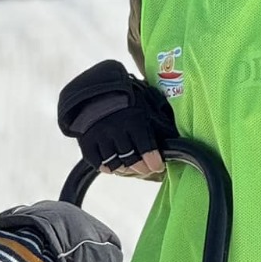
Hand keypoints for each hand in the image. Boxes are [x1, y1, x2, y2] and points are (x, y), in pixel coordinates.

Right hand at [58, 59, 175, 174]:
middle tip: (146, 169)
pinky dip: (107, 167)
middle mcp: (116, 130)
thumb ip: (159, 121)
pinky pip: (98, 163)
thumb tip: (173, 138)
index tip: (158, 166)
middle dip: (141, 168)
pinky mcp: (87, 142)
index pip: (146, 148)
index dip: (153, 162)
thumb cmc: (127, 100)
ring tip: (131, 168)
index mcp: (133, 120)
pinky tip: (114, 165)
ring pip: (115, 164)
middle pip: (131, 160)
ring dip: (125, 169)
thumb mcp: (146, 104)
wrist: (95, 92)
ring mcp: (100, 137)